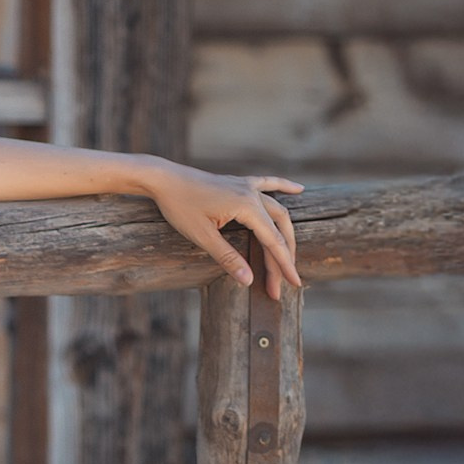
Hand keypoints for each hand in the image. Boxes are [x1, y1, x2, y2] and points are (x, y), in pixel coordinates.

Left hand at [143, 162, 304, 299]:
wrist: (164, 179)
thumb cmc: (180, 207)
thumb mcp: (202, 237)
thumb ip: (227, 258)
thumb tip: (248, 280)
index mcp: (247, 207)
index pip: (272, 242)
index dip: (283, 265)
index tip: (293, 284)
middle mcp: (252, 194)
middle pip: (278, 228)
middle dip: (284, 256)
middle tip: (286, 280)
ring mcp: (247, 186)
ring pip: (277, 210)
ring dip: (285, 233)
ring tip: (293, 253)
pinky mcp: (239, 183)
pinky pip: (268, 184)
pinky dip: (284, 188)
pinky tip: (299, 190)